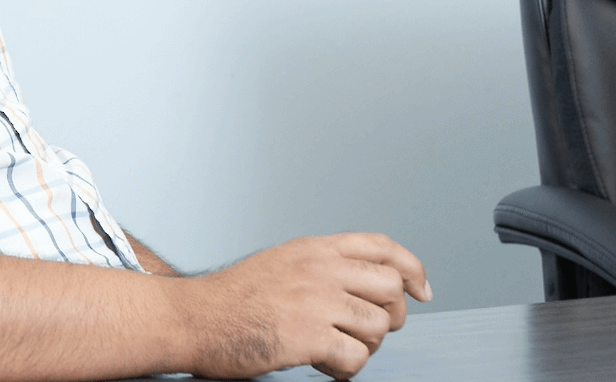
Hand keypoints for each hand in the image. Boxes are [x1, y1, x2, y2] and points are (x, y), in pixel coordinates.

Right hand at [182, 233, 430, 379]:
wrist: (193, 318)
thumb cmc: (231, 299)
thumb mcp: (280, 264)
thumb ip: (321, 268)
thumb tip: (364, 288)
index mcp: (313, 249)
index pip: (382, 246)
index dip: (412, 268)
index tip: (422, 290)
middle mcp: (319, 269)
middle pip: (391, 287)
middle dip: (392, 315)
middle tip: (368, 331)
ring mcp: (315, 300)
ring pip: (380, 326)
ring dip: (366, 346)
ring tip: (337, 349)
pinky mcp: (308, 335)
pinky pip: (357, 357)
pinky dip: (346, 369)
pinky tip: (324, 365)